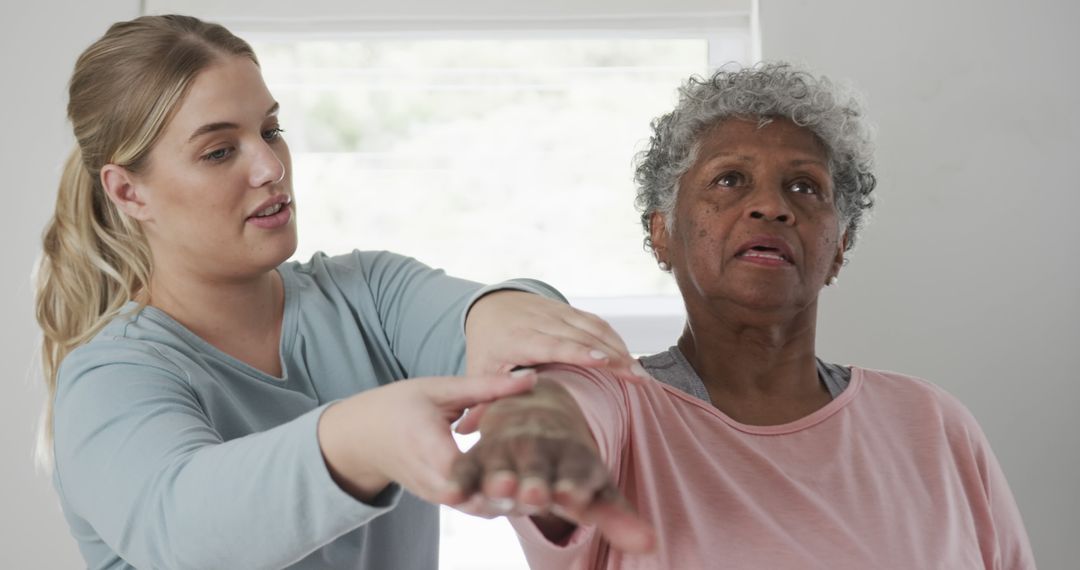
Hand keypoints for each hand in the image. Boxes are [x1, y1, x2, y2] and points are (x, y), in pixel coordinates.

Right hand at [317, 371, 537, 503]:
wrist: (362, 437)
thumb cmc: (399, 405)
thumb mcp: (440, 389)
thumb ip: (486, 387)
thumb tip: (531, 377)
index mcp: (431, 449)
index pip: (470, 473)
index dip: (502, 477)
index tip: (537, 470)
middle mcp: (435, 481)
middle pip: (482, 500)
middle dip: (518, 495)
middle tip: (556, 483)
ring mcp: (439, 496)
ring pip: (484, 509)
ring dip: (514, 502)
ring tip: (551, 487)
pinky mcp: (445, 500)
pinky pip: (478, 507)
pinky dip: (502, 501)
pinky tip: (531, 488)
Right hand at [445, 380, 654, 553]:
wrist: (534, 415)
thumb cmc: (568, 464)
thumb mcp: (595, 488)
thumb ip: (618, 517)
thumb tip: (651, 545)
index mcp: (574, 457)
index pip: (577, 471)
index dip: (577, 484)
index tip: (576, 495)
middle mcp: (541, 450)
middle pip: (539, 467)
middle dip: (537, 480)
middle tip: (535, 493)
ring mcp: (508, 451)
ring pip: (503, 464)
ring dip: (499, 476)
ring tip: (498, 487)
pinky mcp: (479, 458)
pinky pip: (467, 468)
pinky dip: (459, 478)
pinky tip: (450, 492)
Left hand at [465, 290, 650, 383]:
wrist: (491, 307)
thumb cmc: (487, 347)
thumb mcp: (479, 370)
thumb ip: (482, 397)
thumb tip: (470, 431)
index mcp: (517, 337)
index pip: (552, 344)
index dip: (579, 352)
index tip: (603, 361)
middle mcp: (540, 321)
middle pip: (582, 337)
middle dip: (613, 356)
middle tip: (637, 379)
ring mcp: (558, 313)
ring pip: (594, 328)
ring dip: (620, 350)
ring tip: (640, 376)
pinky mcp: (570, 311)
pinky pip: (597, 323)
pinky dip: (616, 340)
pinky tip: (629, 360)